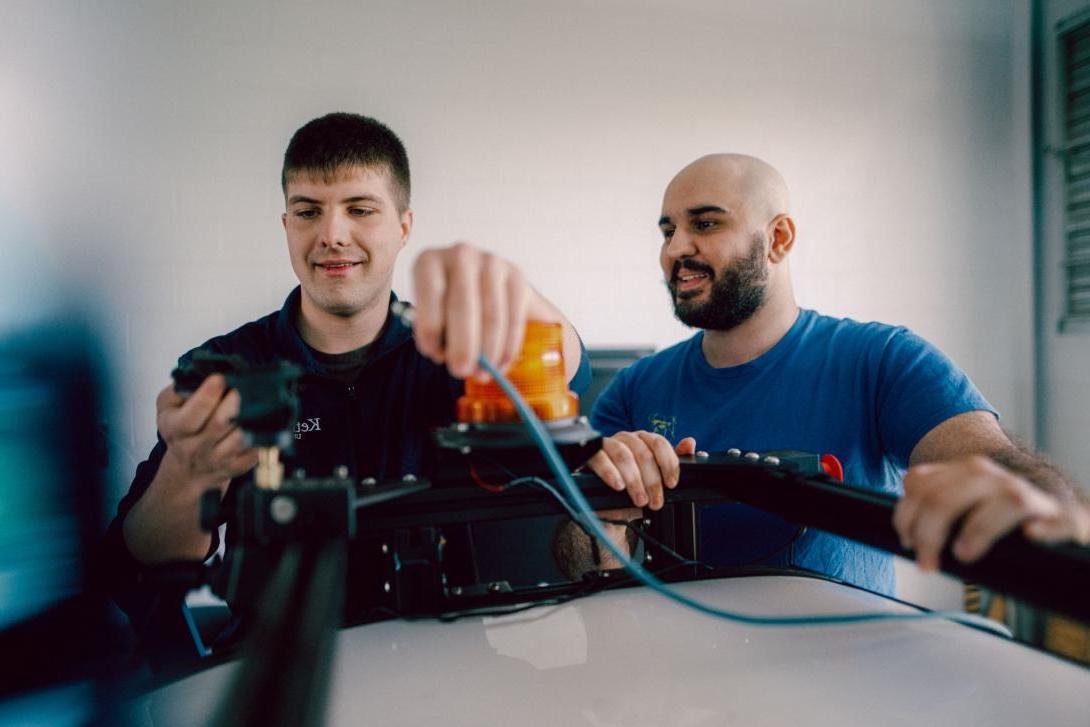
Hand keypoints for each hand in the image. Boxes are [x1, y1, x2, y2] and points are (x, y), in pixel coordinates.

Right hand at [156, 374, 258, 489]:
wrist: (186, 468)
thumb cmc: (180, 427)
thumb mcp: (168, 405)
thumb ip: (181, 388)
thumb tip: (204, 374)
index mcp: (174, 428)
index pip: (190, 416)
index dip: (206, 396)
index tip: (219, 378)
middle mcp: (193, 448)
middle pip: (220, 424)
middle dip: (235, 401)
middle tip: (245, 384)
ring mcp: (216, 460)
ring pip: (240, 438)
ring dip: (252, 417)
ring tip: (260, 400)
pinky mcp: (235, 467)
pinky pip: (255, 451)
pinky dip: (262, 436)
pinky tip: (266, 421)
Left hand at [411, 242, 532, 378]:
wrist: (486, 291)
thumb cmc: (449, 308)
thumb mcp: (433, 316)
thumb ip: (433, 332)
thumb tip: (442, 354)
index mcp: (429, 262)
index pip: (429, 292)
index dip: (431, 326)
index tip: (434, 355)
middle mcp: (461, 254)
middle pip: (462, 305)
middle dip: (462, 344)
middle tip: (461, 371)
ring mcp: (492, 262)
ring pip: (491, 315)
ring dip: (487, 350)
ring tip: (482, 374)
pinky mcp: (517, 276)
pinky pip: (514, 317)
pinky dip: (508, 346)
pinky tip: (501, 364)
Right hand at [585, 432, 696, 509]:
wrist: (608, 502)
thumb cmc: (632, 485)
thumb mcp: (654, 476)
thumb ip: (672, 460)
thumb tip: (690, 443)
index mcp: (644, 439)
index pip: (659, 443)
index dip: (668, 464)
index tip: (672, 484)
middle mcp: (626, 438)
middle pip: (643, 453)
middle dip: (652, 481)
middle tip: (655, 502)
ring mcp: (608, 444)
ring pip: (623, 455)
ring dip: (634, 480)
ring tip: (639, 499)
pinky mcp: (591, 455)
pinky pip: (600, 459)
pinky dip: (610, 472)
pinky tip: (618, 485)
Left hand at [893, 455, 1088, 570]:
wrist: (1055, 510)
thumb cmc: (999, 515)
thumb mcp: (963, 503)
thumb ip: (937, 509)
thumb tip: (908, 535)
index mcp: (959, 471)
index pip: (919, 484)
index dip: (905, 515)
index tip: (906, 542)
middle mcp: (985, 475)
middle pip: (942, 498)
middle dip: (928, 535)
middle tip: (927, 563)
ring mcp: (1018, 490)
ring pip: (988, 504)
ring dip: (972, 533)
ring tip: (963, 554)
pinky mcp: (1050, 512)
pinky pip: (1048, 520)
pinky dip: (1038, 529)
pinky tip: (1030, 535)